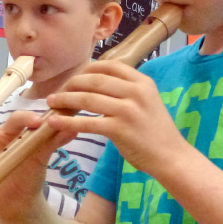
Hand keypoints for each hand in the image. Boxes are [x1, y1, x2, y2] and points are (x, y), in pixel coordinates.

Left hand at [45, 60, 189, 175]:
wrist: (171, 157)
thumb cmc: (155, 131)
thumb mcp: (146, 100)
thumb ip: (125, 89)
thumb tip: (94, 81)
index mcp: (142, 81)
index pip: (108, 66)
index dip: (86, 70)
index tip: (73, 78)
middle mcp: (136, 92)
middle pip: (93, 80)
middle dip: (71, 84)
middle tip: (57, 92)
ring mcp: (128, 110)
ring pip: (87, 99)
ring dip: (64, 100)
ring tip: (51, 103)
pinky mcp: (120, 129)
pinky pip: (87, 122)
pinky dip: (67, 122)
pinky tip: (54, 123)